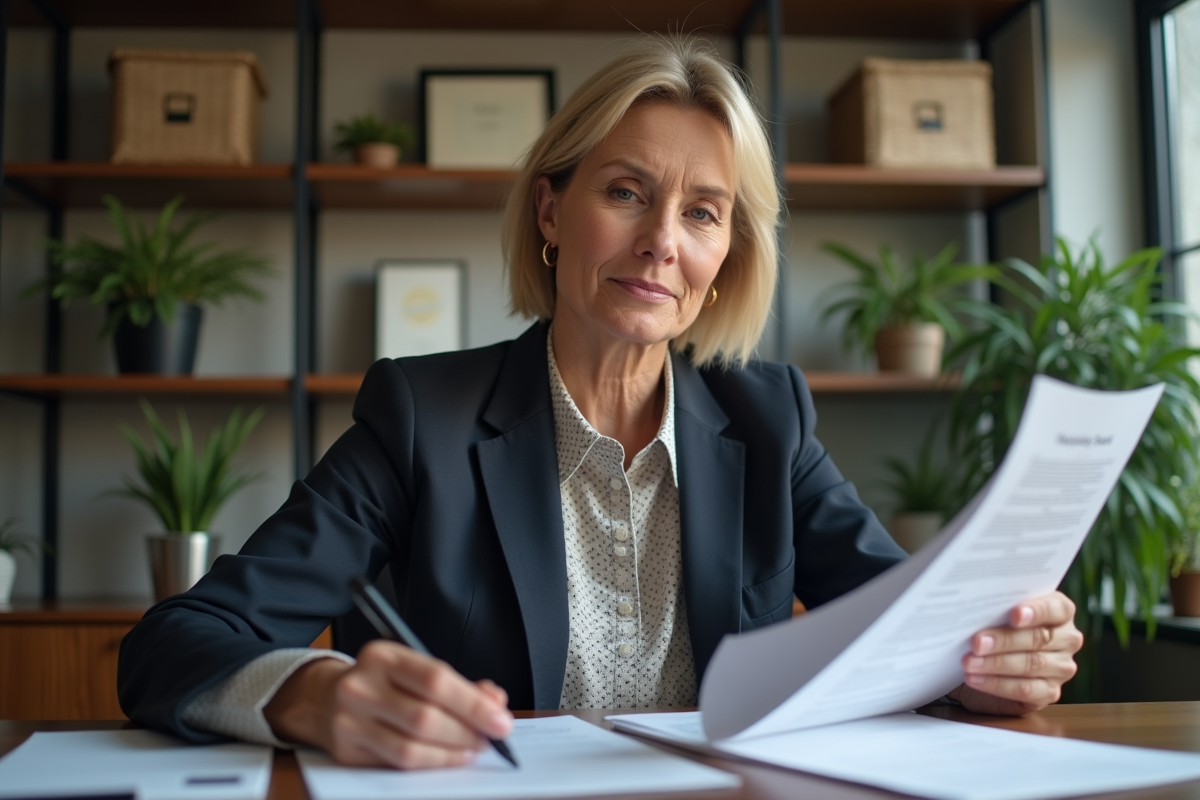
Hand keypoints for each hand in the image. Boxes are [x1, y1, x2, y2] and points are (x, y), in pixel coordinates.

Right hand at [263, 641, 513, 768]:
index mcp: (382, 655)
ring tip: (472, 750)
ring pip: (410, 748)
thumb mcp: (415, 670)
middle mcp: (360, 685)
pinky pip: (396, 764)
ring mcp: (348, 721)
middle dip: (467, 732)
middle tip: (491, 740)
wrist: (324, 698)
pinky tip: (448, 759)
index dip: (472, 703)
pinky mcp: (345, 751)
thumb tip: (495, 702)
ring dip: (451, 754)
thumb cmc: (383, 683)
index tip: (501, 719)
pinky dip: (430, 764)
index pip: (435, 679)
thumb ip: (457, 685)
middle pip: (424, 717)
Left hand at [950, 591, 1083, 714]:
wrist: (988, 660)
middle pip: (1039, 639)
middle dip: (1004, 640)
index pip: (1057, 608)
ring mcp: (1061, 667)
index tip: (1014, 615)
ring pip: (1031, 665)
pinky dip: (997, 684)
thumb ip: (998, 607)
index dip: (1037, 611)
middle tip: (976, 642)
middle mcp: (1067, 639)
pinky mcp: (1049, 692)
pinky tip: (976, 679)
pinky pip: (1025, 689)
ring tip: (969, 662)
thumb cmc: (995, 627)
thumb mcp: (998, 613)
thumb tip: (976, 604)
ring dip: (996, 664)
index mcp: (1060, 611)